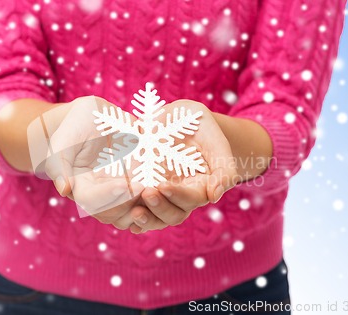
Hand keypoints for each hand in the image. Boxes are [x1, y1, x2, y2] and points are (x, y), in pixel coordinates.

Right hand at [33, 96, 160, 229]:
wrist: (95, 117)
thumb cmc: (75, 126)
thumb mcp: (63, 139)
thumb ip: (59, 164)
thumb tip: (64, 190)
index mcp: (81, 188)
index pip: (92, 201)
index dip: (108, 196)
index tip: (125, 185)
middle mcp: (102, 195)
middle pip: (114, 213)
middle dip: (130, 203)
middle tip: (146, 189)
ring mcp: (122, 190)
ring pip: (133, 212)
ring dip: (147, 206)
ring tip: (159, 191)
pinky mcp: (140, 180)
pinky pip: (150, 197)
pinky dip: (159, 195)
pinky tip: (168, 185)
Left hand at [130, 100, 238, 232]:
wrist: (175, 117)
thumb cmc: (199, 126)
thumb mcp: (215, 139)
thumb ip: (223, 168)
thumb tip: (214, 197)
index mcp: (201, 186)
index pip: (192, 199)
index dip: (178, 196)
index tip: (163, 186)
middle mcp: (180, 195)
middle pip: (174, 214)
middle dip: (160, 208)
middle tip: (147, 193)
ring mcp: (161, 194)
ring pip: (155, 217)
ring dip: (146, 219)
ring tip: (134, 212)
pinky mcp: (143, 188)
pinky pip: (138, 208)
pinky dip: (131, 217)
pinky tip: (124, 217)